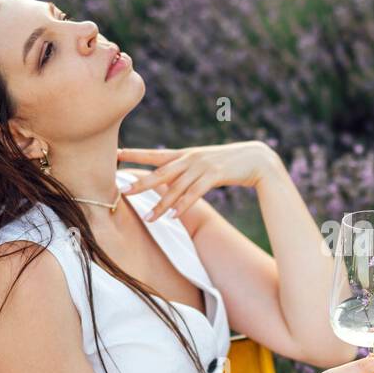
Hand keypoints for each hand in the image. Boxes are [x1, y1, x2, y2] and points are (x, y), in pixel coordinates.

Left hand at [117, 141, 283, 221]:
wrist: (257, 158)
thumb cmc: (230, 162)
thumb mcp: (205, 162)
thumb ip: (187, 170)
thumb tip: (170, 180)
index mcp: (186, 154)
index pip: (155, 154)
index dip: (135, 154)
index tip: (116, 155)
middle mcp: (191, 158)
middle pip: (161, 172)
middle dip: (141, 182)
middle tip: (122, 191)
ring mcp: (202, 166)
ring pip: (177, 187)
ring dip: (162, 204)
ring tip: (148, 218)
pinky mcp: (215, 175)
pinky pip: (195, 193)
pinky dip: (183, 206)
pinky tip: (173, 216)